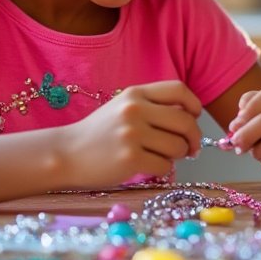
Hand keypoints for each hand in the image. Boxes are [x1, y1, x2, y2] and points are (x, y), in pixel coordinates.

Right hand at [57, 81, 203, 186]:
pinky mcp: (130, 159)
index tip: (195, 118)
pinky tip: (148, 166)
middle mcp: (135, 110)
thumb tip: (191, 119)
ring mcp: (132, 134)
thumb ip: (153, 107)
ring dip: (177, 156)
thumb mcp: (123, 108)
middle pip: (186, 122)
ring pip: (178, 147)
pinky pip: (165, 166)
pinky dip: (162, 169)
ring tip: (161, 156)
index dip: (194, 105)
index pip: (179, 90)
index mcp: (135, 94)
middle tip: (190, 148)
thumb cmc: (99, 133)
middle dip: (193, 138)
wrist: (66, 154)